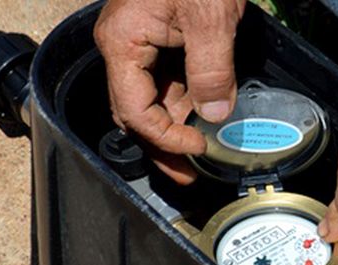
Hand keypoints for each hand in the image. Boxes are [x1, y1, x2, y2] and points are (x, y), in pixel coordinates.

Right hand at [94, 0, 245, 183]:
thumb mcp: (211, 18)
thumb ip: (211, 71)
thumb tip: (215, 115)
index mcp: (123, 44)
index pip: (135, 111)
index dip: (165, 138)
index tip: (196, 150)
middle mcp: (123, 48)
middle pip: (135, 113)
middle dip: (161, 145)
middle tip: (185, 173)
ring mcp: (139, 45)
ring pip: (149, 101)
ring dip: (171, 130)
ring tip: (193, 156)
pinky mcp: (159, 41)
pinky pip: (164, 83)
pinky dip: (181, 106)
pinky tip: (198, 122)